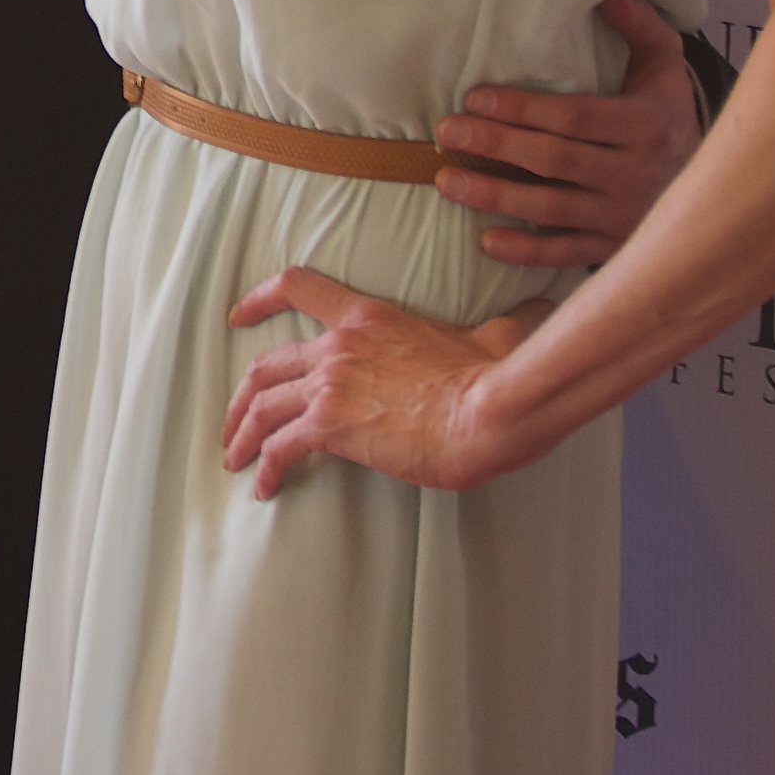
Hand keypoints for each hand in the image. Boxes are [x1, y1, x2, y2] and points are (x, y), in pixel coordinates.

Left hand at [221, 272, 551, 498]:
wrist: (487, 414)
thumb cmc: (494, 379)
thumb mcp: (494, 337)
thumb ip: (502, 324)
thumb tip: (540, 308)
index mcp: (366, 317)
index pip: (296, 286)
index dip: (257, 300)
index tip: (236, 316)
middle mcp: (336, 346)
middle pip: (265, 365)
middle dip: (241, 396)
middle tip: (234, 422)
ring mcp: (328, 385)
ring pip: (260, 406)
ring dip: (242, 434)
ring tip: (236, 460)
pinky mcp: (328, 425)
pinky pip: (279, 446)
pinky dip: (265, 468)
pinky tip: (265, 487)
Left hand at [437, 0, 700, 267]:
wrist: (718, 188)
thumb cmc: (669, 118)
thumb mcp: (664, 68)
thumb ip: (638, 26)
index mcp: (644, 125)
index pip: (574, 117)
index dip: (523, 109)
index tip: (474, 99)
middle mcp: (634, 173)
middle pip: (554, 160)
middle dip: (496, 146)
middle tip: (446, 134)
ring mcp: (623, 215)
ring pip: (552, 208)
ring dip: (496, 197)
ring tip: (447, 181)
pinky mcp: (615, 247)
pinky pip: (567, 253)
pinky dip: (527, 251)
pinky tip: (488, 241)